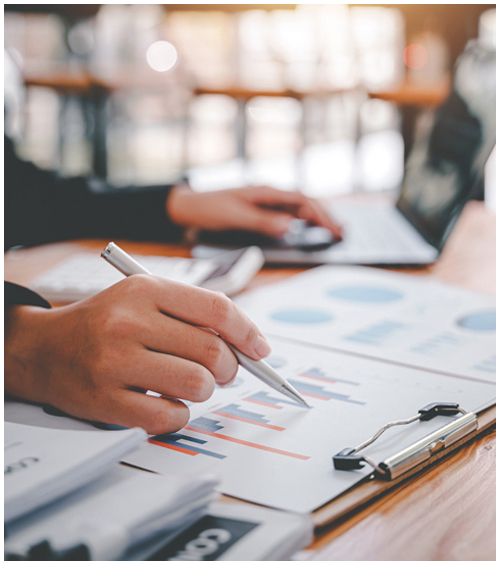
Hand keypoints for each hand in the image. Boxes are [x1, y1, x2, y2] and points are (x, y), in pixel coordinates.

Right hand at [4, 276, 270, 433]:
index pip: (217, 308)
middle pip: (213, 350)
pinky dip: (179, 415)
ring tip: (189, 385)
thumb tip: (245, 342)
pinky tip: (166, 404)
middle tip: (221, 372)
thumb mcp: (144, 297)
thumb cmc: (105, 322)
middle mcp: (129, 322)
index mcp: (145, 290)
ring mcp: (115, 362)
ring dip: (204, 391)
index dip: (248, 332)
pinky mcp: (105, 401)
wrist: (42, 348)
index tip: (260, 350)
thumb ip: (192, 312)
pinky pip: (169, 417)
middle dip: (229, 368)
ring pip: (196, 385)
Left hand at [167, 184, 342, 238]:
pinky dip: (304, 218)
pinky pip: (289, 210)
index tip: (334, 229)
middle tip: (342, 232)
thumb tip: (290, 226)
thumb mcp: (235, 217)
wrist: (189, 204)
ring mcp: (267, 199)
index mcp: (266, 191)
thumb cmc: (209, 208)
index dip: (320, 215)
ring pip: (300, 205)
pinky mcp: (262, 207)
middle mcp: (269, 193)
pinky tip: (310, 225)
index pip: (302, 201)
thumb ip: (262, 221)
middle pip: (306, 201)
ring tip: (334, 229)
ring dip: (317, 215)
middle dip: (325, 215)